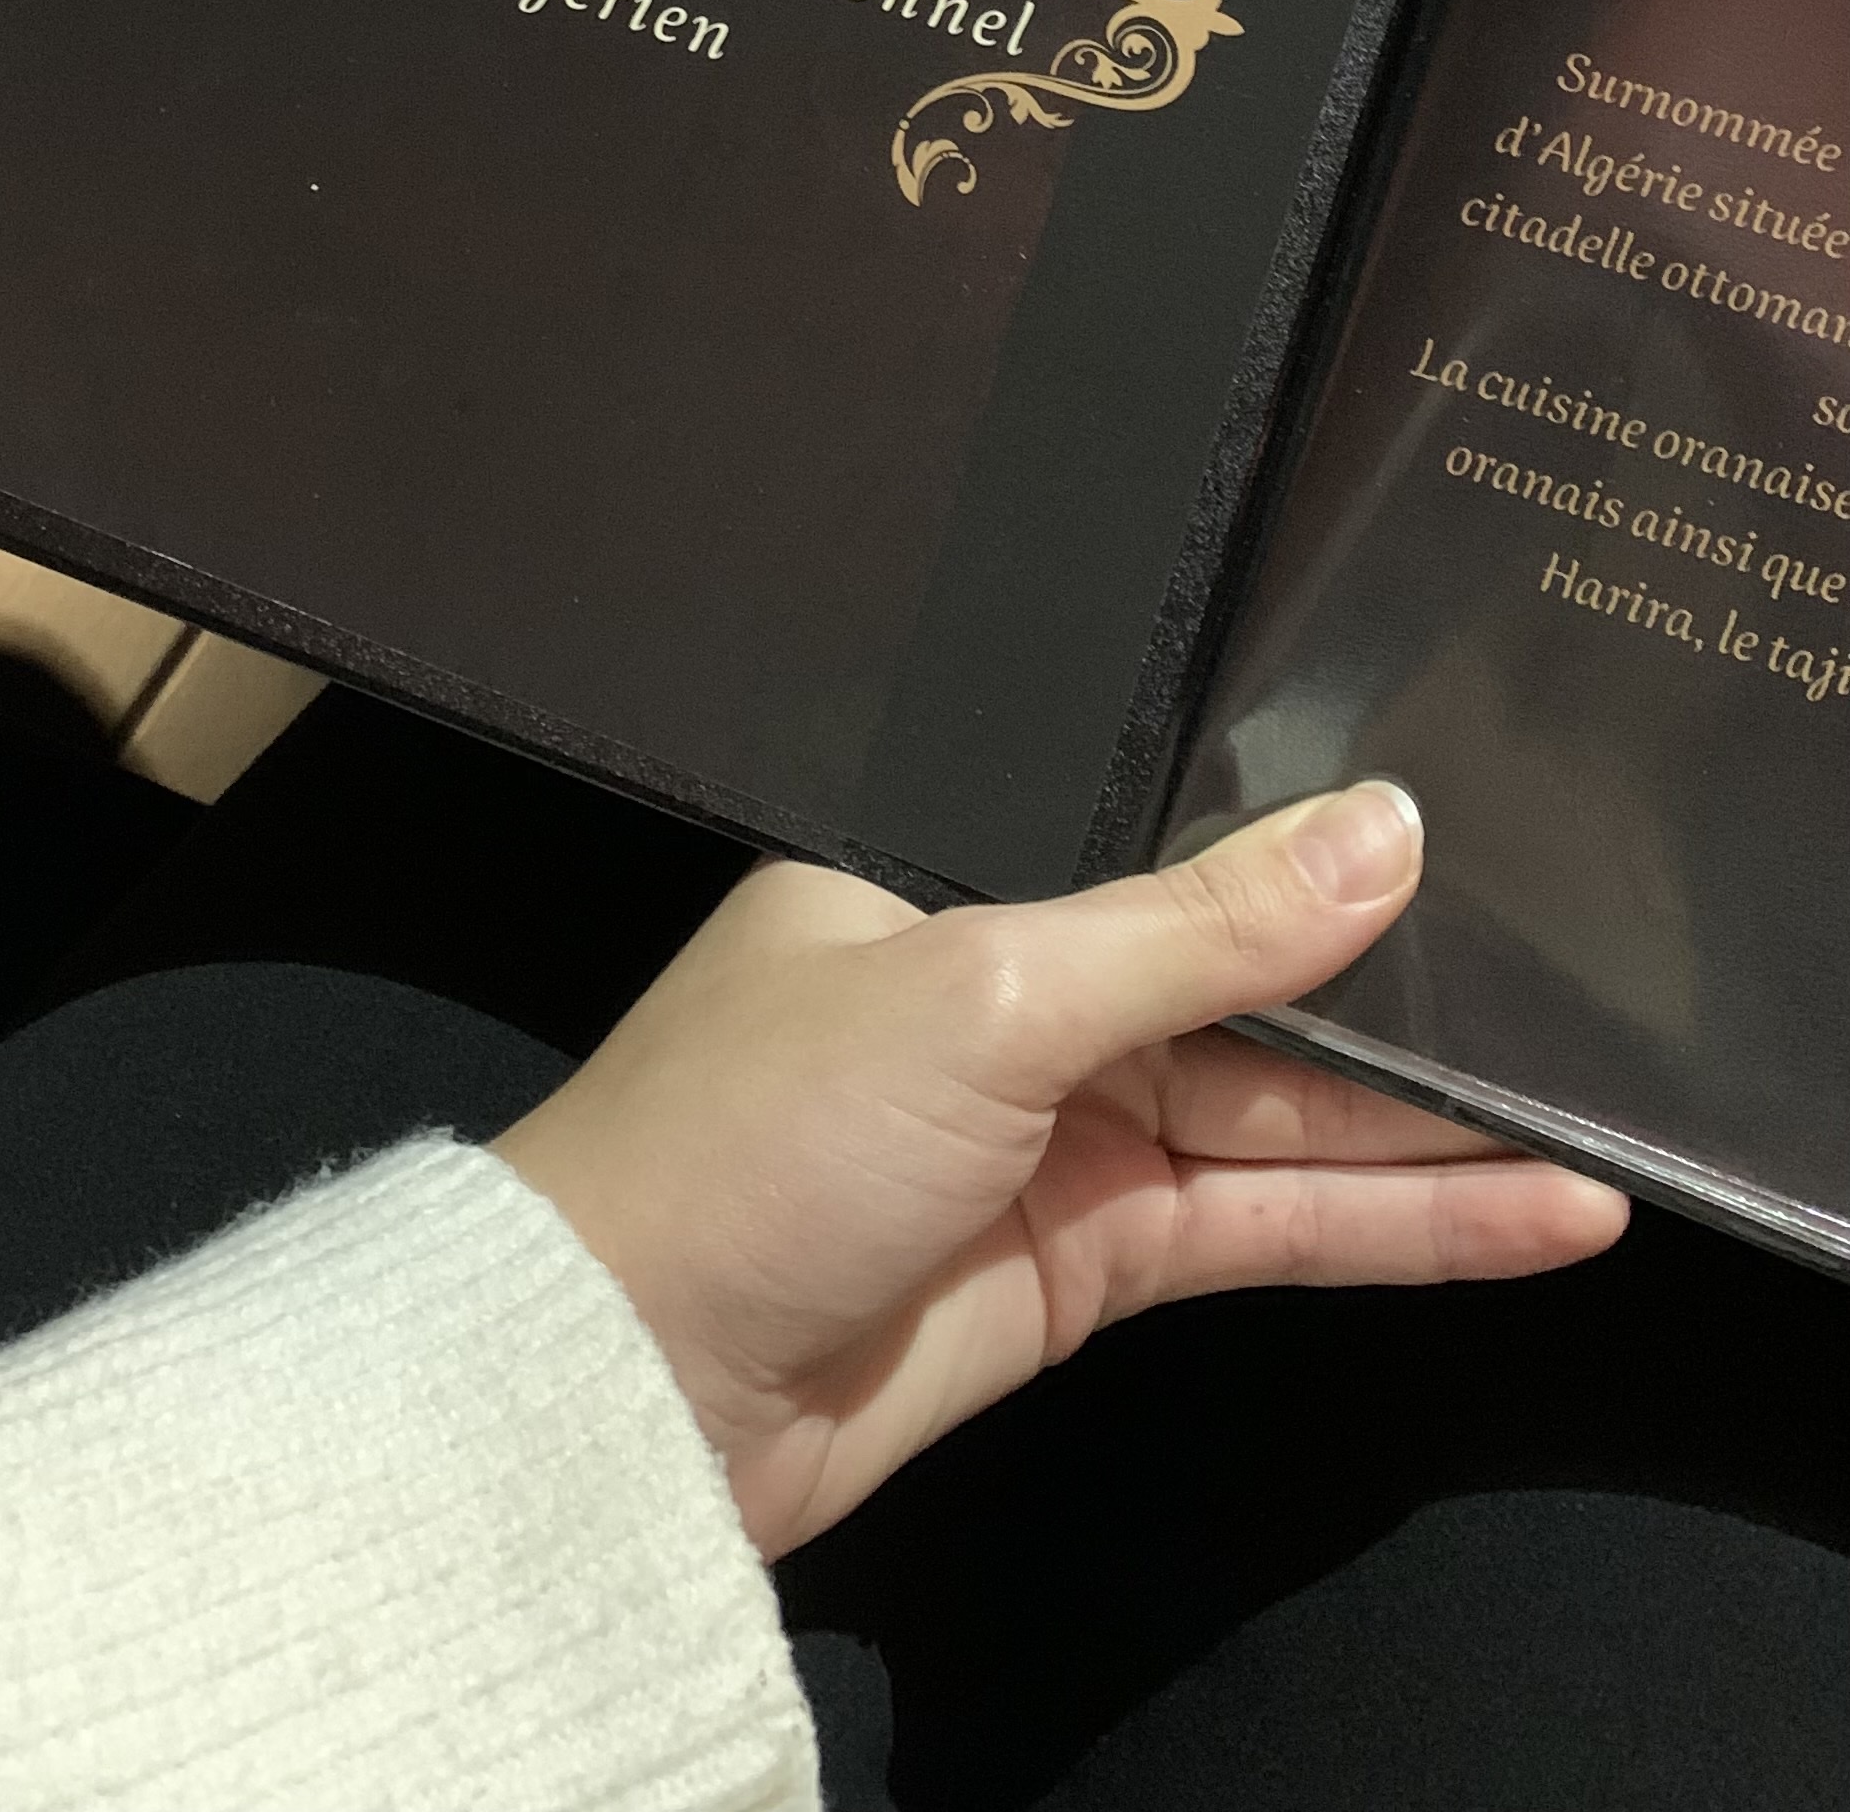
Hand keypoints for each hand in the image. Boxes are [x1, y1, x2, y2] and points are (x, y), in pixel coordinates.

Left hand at [495, 784, 1625, 1557]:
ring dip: (1420, 1139)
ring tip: (1592, 1136)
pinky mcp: (1076, 1274)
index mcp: (933, 895)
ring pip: (1264, 1121)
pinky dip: (1382, 1226)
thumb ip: (1201, 927)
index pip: (1156, 866)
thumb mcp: (989, 987)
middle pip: (1232, 998)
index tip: (1457, 848)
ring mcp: (1039, 1146)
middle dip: (1391, 1012)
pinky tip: (1512, 1215)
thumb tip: (1382, 826)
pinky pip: (1253, 1225)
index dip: (1301, 869)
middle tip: (1569, 1004)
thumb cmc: (754, 1139)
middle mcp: (993, 1007)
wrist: (623, 1391)